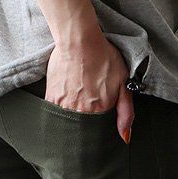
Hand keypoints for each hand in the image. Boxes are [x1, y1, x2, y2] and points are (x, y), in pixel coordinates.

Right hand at [45, 29, 135, 143]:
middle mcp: (80, 112)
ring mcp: (64, 106)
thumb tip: (125, 138)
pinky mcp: (51, 97)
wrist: (80, 40)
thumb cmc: (104, 56)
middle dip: (87, 120)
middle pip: (83, 127)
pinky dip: (63, 106)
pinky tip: (69, 92)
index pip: (99, 131)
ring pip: (69, 120)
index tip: (100, 113)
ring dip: (74, 113)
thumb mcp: (124, 82)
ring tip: (80, 94)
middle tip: (89, 98)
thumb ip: (126, 112)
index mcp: (100, 111)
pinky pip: (56, 111)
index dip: (100, 124)